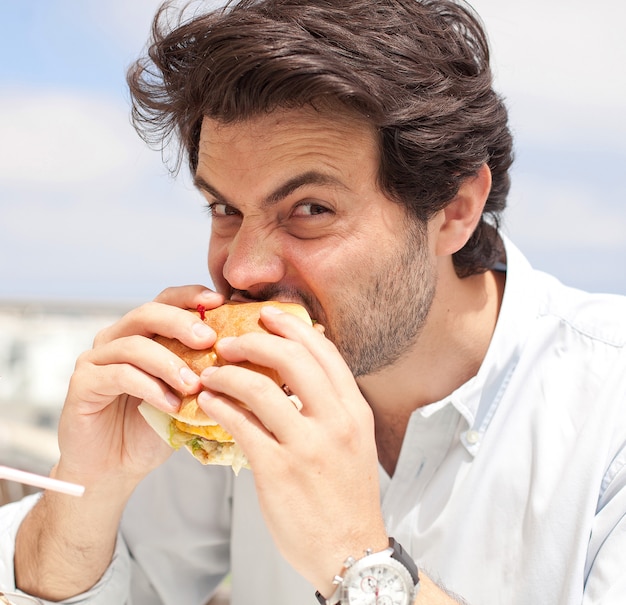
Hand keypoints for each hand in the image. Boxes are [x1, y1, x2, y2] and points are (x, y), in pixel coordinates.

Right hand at [55, 286, 223, 487]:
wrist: (115, 467)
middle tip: (209, 339)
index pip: (167, 300)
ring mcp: (97, 358)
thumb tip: (247, 357)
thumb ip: (205, 372)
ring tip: (194, 385)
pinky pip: (119, 375)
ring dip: (169, 363)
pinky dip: (149, 387)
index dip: (192, 296)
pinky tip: (171, 404)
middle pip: (148, 313)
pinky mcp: (83, 383)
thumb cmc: (154, 428)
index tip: (220, 301)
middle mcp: (117, 338)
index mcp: (144, 333)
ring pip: (134, 344)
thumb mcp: (186, 396)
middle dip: (181, 322)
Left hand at [197, 306, 387, 593]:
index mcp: (354, 410)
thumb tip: (299, 374)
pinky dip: (219, 405)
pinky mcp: (278, 470)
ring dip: (228, 373)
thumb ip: (330, 406)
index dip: (293, 328)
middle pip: (293, 359)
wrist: (350, 551)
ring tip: (211, 372)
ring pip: (260, 388)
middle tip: (230, 341)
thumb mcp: (352, 442)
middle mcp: (335, 421)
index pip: (324, 352)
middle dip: (255, 341)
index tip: (269, 317)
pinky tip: (208, 402)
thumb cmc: (347, 495)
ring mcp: (307, 445)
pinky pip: (240, 424)